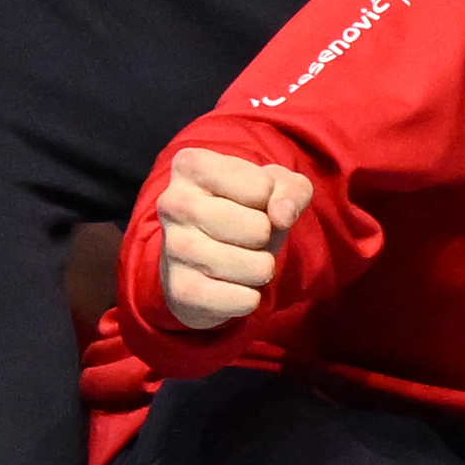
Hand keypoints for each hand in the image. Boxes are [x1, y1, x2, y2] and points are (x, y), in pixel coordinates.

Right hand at [146, 144, 308, 332]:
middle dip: (266, 237)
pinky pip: (243, 299)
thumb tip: (282, 215)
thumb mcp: (274, 188)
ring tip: (241, 260)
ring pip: (254, 266)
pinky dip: (250, 297)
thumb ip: (291, 190)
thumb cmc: (242, 211)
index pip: (262, 186)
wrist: (201, 262)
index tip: (251, 203)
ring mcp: (173, 247)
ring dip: (261, 268)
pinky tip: (232, 286)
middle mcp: (173, 202)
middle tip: (247, 237)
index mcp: (191, 165)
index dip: (270, 199)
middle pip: (259, 228)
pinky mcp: (180, 289)